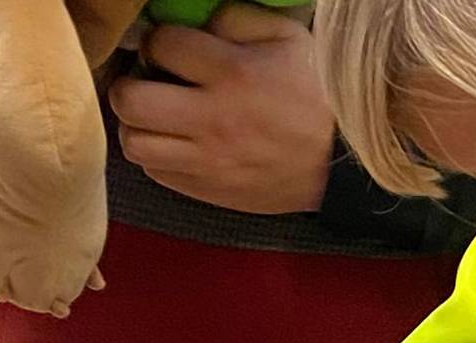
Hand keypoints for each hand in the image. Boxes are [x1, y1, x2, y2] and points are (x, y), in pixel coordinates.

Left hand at [111, 7, 332, 213]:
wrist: (345, 161)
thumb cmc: (318, 94)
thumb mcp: (288, 38)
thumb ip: (236, 19)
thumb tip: (195, 22)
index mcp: (233, 74)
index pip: (161, 45)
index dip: (160, 40)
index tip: (172, 47)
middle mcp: (213, 120)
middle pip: (130, 100)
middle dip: (130, 84)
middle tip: (149, 82)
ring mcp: (208, 161)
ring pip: (134, 143)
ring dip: (138, 125)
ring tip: (157, 116)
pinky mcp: (209, 190)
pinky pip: (156, 172)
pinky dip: (158, 155)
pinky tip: (177, 143)